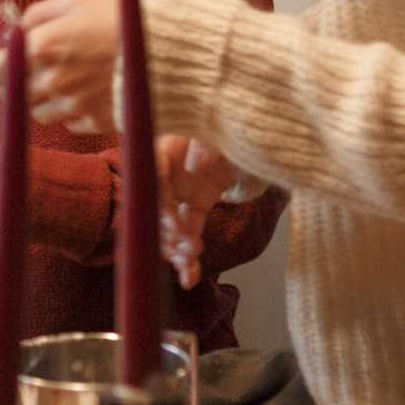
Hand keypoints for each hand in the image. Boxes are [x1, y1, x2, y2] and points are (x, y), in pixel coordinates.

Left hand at [0, 0, 123, 135]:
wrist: (171, 50)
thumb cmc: (124, 16)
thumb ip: (38, 13)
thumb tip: (15, 27)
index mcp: (42, 47)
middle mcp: (51, 81)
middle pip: (12, 93)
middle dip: (16, 80)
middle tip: (30, 68)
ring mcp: (73, 106)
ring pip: (38, 112)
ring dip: (41, 97)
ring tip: (62, 79)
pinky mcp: (95, 123)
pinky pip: (69, 123)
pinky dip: (71, 111)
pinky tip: (86, 92)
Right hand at [156, 135, 238, 289]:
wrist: (254, 135)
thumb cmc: (234, 125)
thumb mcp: (220, 131)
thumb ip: (206, 143)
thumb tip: (193, 163)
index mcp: (165, 149)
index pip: (150, 178)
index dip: (158, 203)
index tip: (174, 223)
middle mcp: (166, 173)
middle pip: (155, 210)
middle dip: (168, 232)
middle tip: (189, 246)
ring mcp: (179, 192)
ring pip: (168, 228)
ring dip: (176, 248)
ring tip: (193, 258)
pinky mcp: (194, 207)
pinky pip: (187, 234)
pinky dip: (188, 259)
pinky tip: (189, 278)